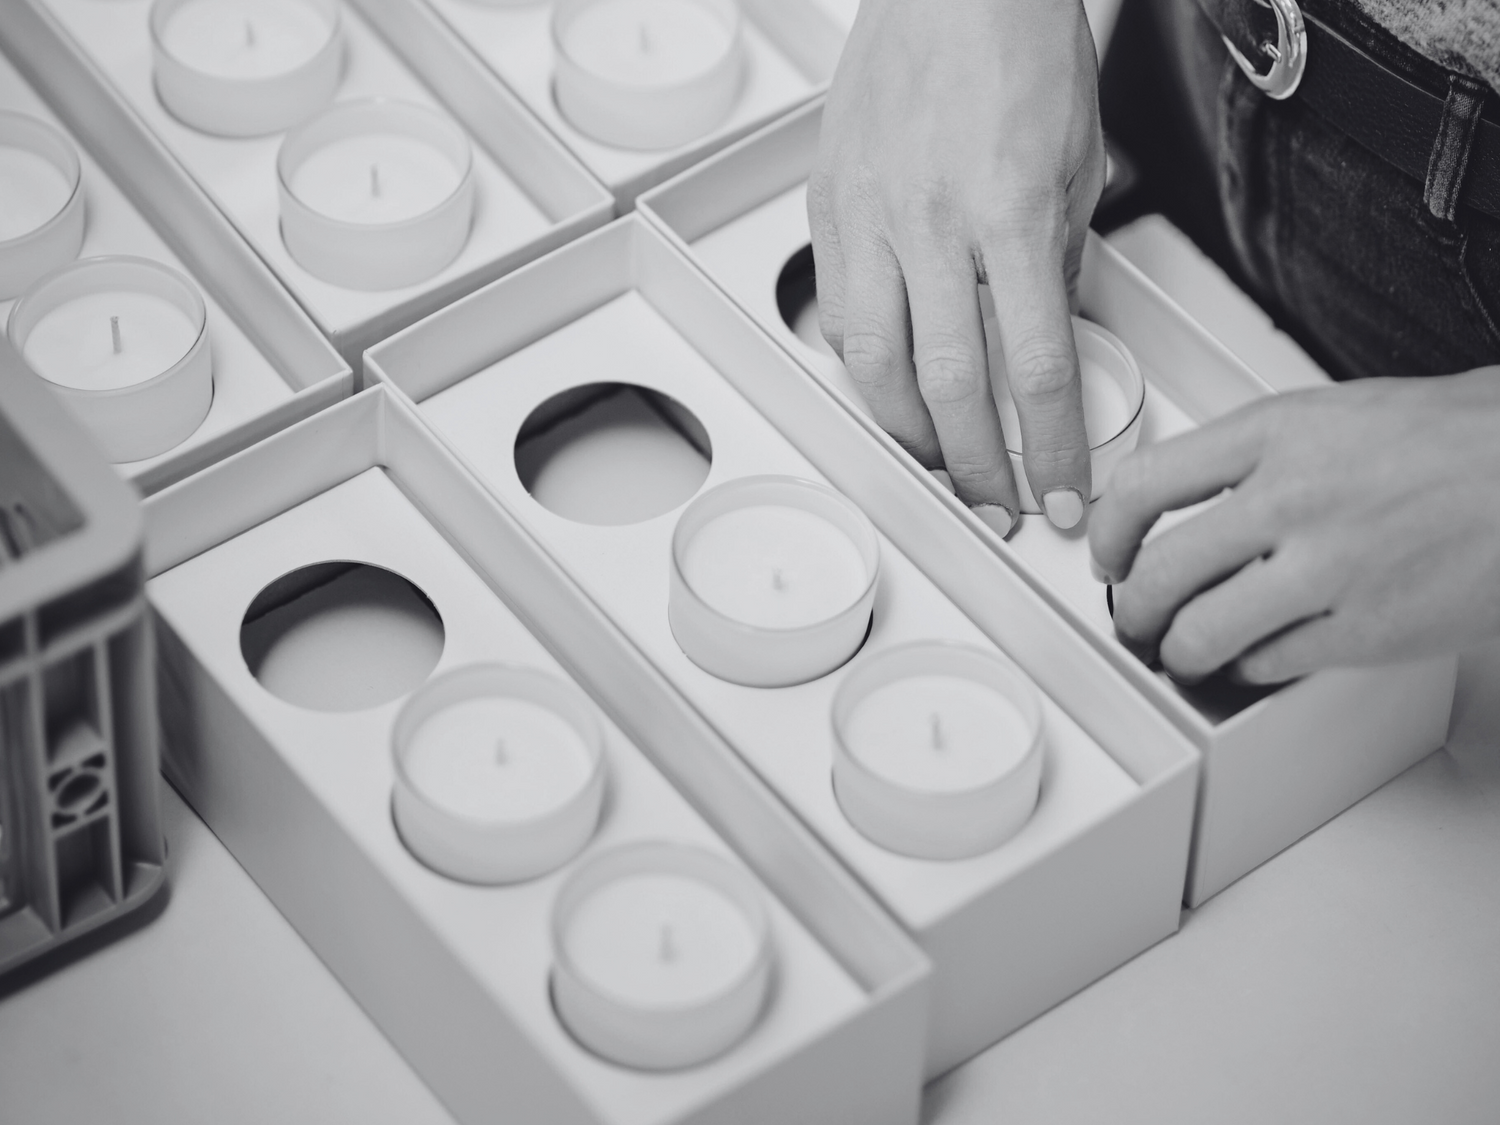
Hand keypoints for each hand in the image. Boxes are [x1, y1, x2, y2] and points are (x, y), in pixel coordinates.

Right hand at [809, 0, 1104, 531]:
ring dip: (911, 434)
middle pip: (950, 386)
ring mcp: (867, 216)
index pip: (1036, 368)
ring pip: (876, 366)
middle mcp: (930, 221)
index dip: (1052, 450)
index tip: (1063, 492)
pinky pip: (838, 314)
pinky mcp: (827, 208)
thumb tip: (1044, 343)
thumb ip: (1058, 264)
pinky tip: (889, 386)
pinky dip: (865, 368)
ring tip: (939, 462)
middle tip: (999, 503)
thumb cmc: (1019, 48)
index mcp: (1010, 211)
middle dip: (979, 467)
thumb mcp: (1077, 163)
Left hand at [1089, 369, 1499, 682]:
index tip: (1108, 552)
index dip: (1108, 532)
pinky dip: (1247, 670)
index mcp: (1276, 434)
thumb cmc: (1452, 439)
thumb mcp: (1332, 415)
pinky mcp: (1368, 630)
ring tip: (1184, 652)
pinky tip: (1254, 658)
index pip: (1144, 485)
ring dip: (1180, 653)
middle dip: (1134, 610)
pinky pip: (1268, 664)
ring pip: (1203, 633)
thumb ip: (1252, 457)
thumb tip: (1182, 501)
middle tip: (1136, 619)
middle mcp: (1292, 498)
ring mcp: (1329, 568)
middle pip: (1161, 573)